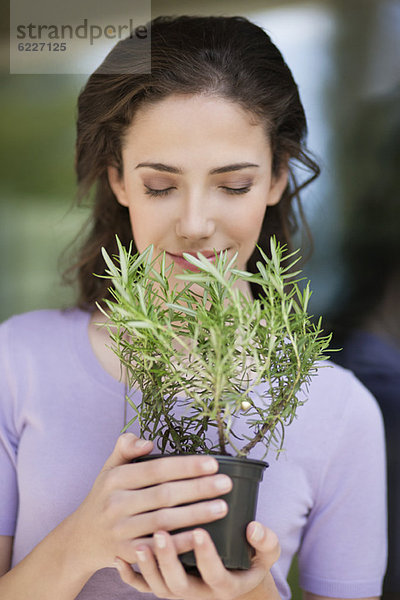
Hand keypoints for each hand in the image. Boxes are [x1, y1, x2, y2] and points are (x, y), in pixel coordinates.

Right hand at [69, 433, 231, 573]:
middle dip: (198, 489)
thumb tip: (147, 442)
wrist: (81, 539)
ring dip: (196, 514)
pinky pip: (158, 549)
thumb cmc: (104, 497)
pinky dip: (180, 544)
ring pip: (164, 521)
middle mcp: (116, 504)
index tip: (212, 463)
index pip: (157, 469)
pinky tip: (202, 537)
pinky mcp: (126, 553)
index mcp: (116, 479)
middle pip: (164, 495)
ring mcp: (121, 530)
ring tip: (223, 507)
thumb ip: (125, 448)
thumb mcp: (109, 468)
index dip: (186, 466)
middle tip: (226, 483)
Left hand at [113, 521, 280, 599]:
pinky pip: (143, 587)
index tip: (200, 531)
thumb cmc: (250, 561)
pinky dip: (129, 576)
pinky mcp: (165, 586)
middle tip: (161, 533)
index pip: (215, 574)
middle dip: (168, 560)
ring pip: (158, 587)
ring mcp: (179, 591)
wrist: (235, 581)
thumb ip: (266, 542)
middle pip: (179, 584)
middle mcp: (199, 593)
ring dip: (147, 567)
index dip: (206, 556)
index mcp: (225, 584)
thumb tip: (255, 527)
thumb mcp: (265, 554)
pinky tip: (118, 558)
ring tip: (139, 544)